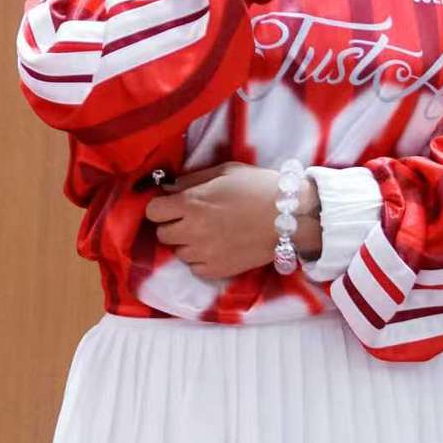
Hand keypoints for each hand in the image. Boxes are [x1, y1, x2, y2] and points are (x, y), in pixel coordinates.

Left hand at [143, 161, 320, 279]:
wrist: (289, 216)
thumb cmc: (257, 187)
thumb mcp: (223, 172)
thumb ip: (192, 181)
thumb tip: (169, 189)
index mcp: (190, 203)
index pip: (152, 211)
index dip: (161, 207)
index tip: (172, 205)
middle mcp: (191, 231)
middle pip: (162, 234)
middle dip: (173, 225)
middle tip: (191, 219)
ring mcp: (203, 254)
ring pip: (178, 252)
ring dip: (187, 243)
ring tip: (208, 233)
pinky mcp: (217, 271)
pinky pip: (195, 268)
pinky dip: (201, 259)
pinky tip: (216, 247)